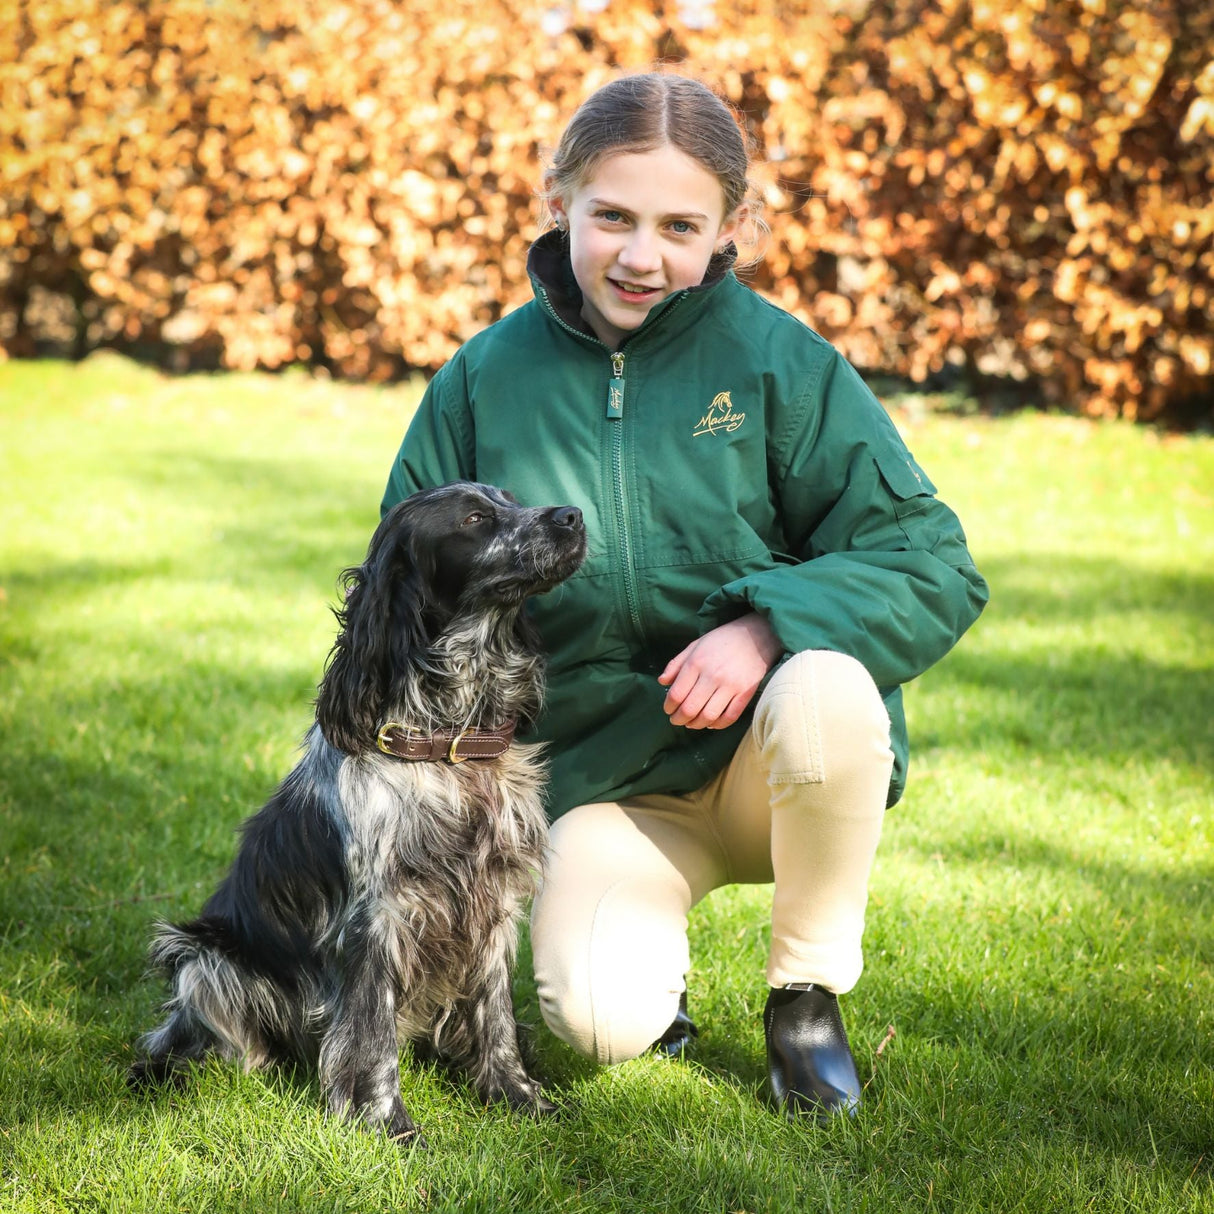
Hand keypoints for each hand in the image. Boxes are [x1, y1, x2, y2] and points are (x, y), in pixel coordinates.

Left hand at [658, 614, 782, 729]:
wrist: (757, 636)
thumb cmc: (722, 640)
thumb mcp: (695, 645)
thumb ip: (676, 664)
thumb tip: (662, 682)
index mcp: (697, 662)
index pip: (677, 694)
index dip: (669, 706)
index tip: (668, 709)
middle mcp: (712, 675)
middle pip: (690, 708)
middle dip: (679, 719)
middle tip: (676, 720)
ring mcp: (731, 686)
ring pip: (708, 716)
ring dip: (696, 724)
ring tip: (691, 723)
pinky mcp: (746, 693)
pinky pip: (730, 717)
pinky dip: (718, 725)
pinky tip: (711, 723)